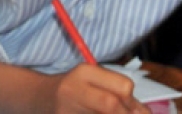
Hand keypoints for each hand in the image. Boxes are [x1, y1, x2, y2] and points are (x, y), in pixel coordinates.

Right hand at [0, 62, 144, 113]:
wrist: (36, 98)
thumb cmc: (73, 90)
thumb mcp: (93, 82)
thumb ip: (118, 93)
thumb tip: (145, 113)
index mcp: (84, 72)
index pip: (124, 87)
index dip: (134, 103)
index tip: (131, 109)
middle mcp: (73, 89)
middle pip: (112, 107)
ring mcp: (66, 110)